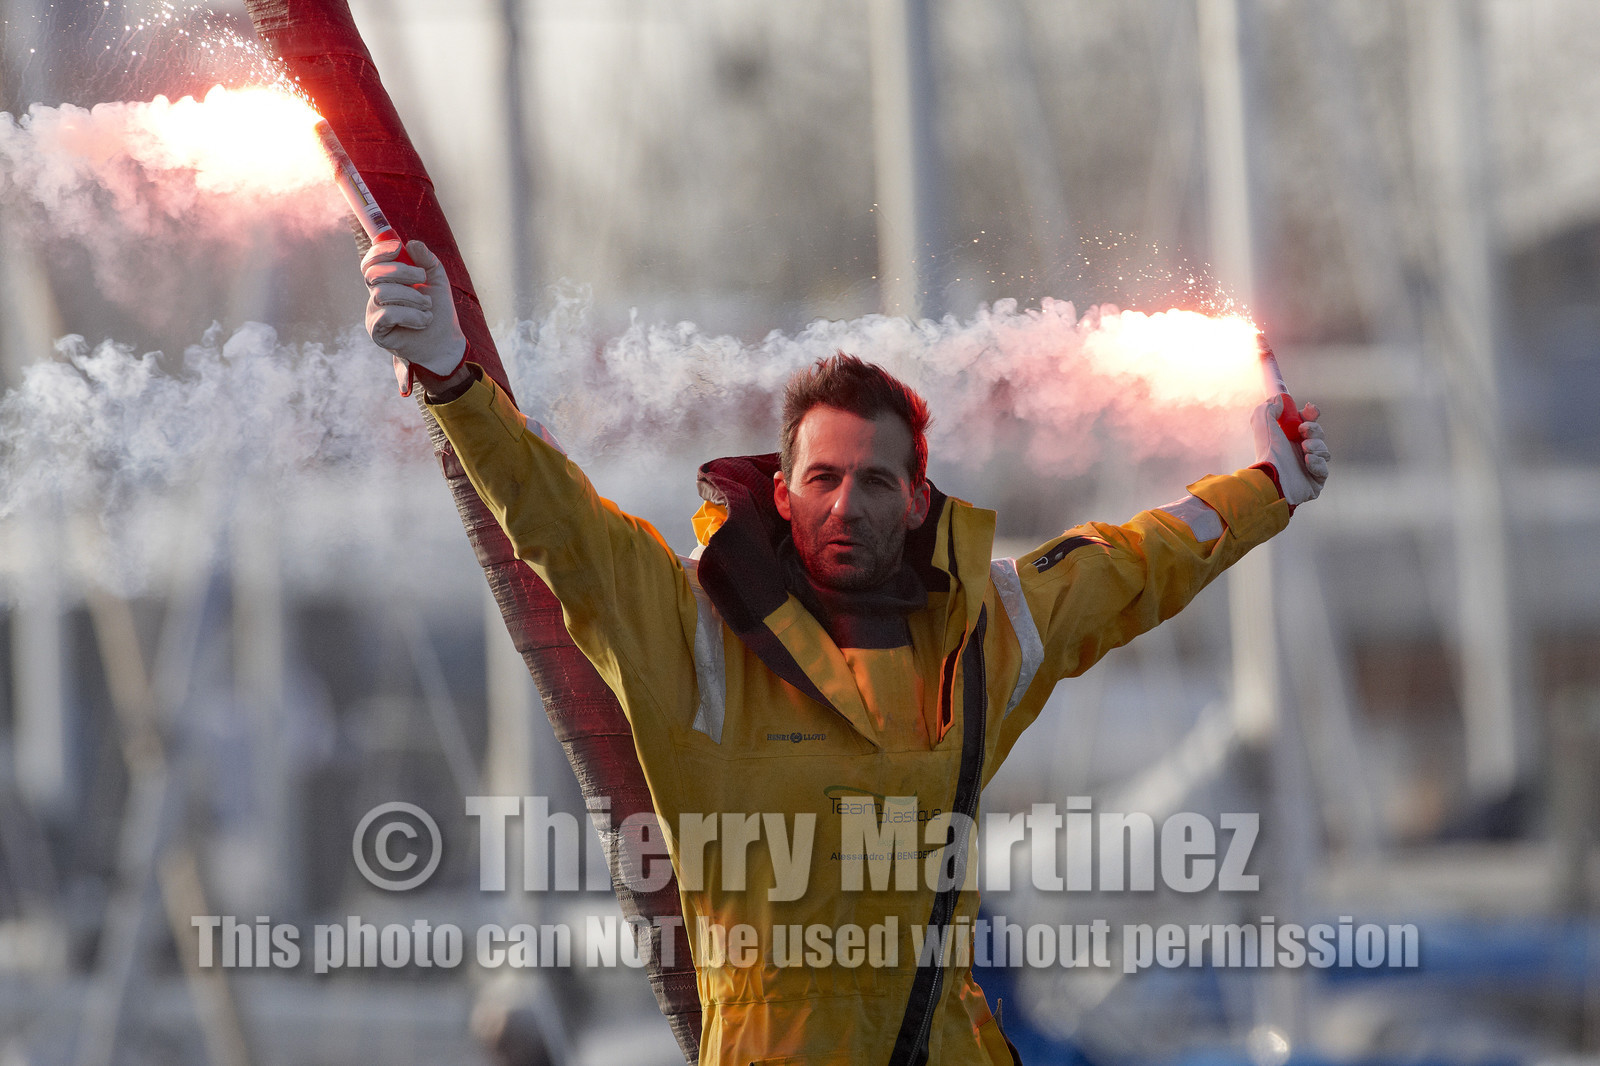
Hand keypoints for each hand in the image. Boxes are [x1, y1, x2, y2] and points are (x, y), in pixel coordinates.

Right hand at [361, 239, 466, 375]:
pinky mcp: (376, 331)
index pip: (371, 262)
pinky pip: (387, 314)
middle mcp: (376, 296)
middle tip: (423, 280)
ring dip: (412, 298)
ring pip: (382, 293)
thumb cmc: (439, 310)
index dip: (379, 251)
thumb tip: (411, 244)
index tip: (398, 247)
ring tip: (427, 307)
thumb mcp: (437, 279)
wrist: (445, 342)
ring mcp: (374, 313)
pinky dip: (410, 315)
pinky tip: (423, 320)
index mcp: (386, 282)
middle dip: (402, 272)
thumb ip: (426, 260)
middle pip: (374, 273)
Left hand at [1252, 397, 1329, 505]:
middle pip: (1318, 435)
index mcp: (1288, 440)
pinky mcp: (1315, 482)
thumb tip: (1279, 399)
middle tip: (1302, 430)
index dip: (1311, 415)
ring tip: (1304, 449)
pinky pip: (1324, 469)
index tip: (1309, 410)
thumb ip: (1269, 408)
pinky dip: (1317, 463)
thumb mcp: (1262, 424)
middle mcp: (1298, 453)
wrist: (1272, 477)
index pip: (1307, 423)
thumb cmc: (1267, 452)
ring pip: (1324, 451)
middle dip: (1314, 429)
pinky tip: (1307, 462)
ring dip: (1315, 446)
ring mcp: (1308, 468)